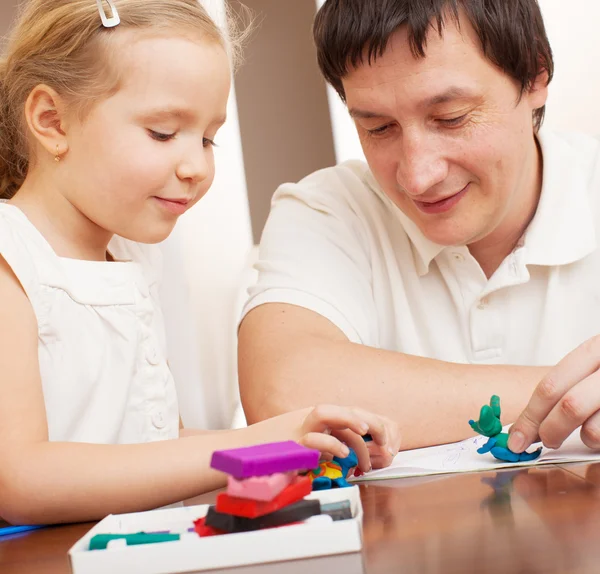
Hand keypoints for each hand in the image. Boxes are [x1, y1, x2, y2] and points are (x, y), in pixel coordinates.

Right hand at [271, 404, 400, 472]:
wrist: (249, 453)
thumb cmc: (281, 451)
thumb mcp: (313, 445)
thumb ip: (333, 443)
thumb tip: (360, 452)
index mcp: (320, 420)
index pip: (353, 413)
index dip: (374, 424)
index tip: (388, 444)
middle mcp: (311, 420)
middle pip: (346, 409)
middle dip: (371, 422)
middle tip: (386, 444)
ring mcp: (300, 429)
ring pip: (326, 413)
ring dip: (349, 422)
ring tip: (365, 438)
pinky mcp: (291, 445)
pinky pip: (311, 438)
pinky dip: (329, 443)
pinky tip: (341, 454)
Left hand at [508, 336, 599, 452]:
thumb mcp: (593, 365)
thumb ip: (567, 385)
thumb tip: (528, 424)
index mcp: (596, 350)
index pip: (550, 387)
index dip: (529, 417)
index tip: (516, 439)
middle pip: (570, 407)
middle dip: (550, 430)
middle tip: (545, 441)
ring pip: (594, 430)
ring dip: (586, 439)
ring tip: (591, 431)